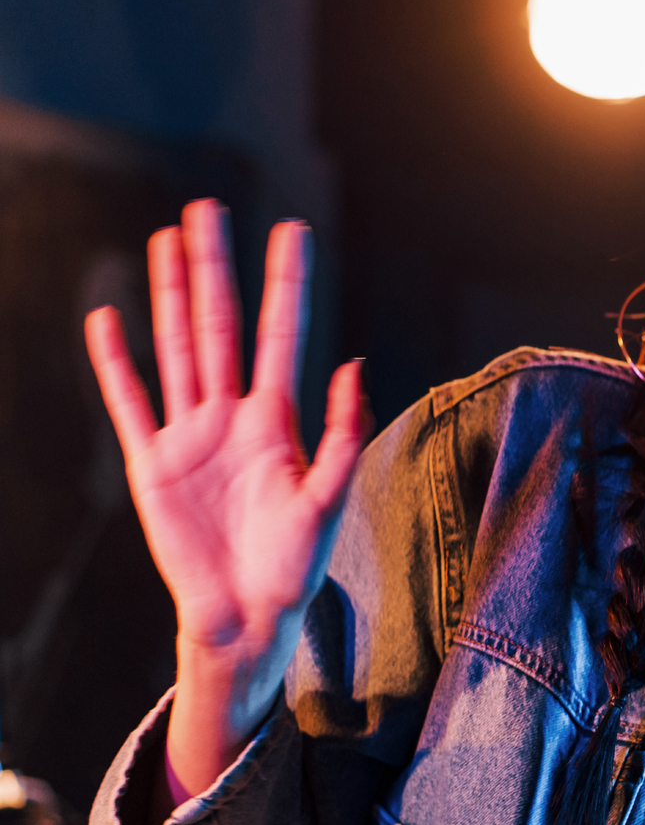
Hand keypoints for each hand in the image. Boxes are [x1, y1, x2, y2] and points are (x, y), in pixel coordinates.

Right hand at [84, 200, 367, 796]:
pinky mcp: (151, 465)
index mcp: (278, 421)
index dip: (285, 284)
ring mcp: (188, 437)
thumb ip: (342, 431)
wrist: (247, 616)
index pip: (279, 335)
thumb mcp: (329, 497)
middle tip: (208, 208)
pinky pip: (129, 403)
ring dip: (169, 295)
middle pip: (218, 325)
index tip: (291, 230)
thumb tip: (355, 362)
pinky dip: (115, 362)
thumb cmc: (295, 564)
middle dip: (215, 268)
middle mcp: (230, 417)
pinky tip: (108, 317)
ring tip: (166, 241)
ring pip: (175, 349)